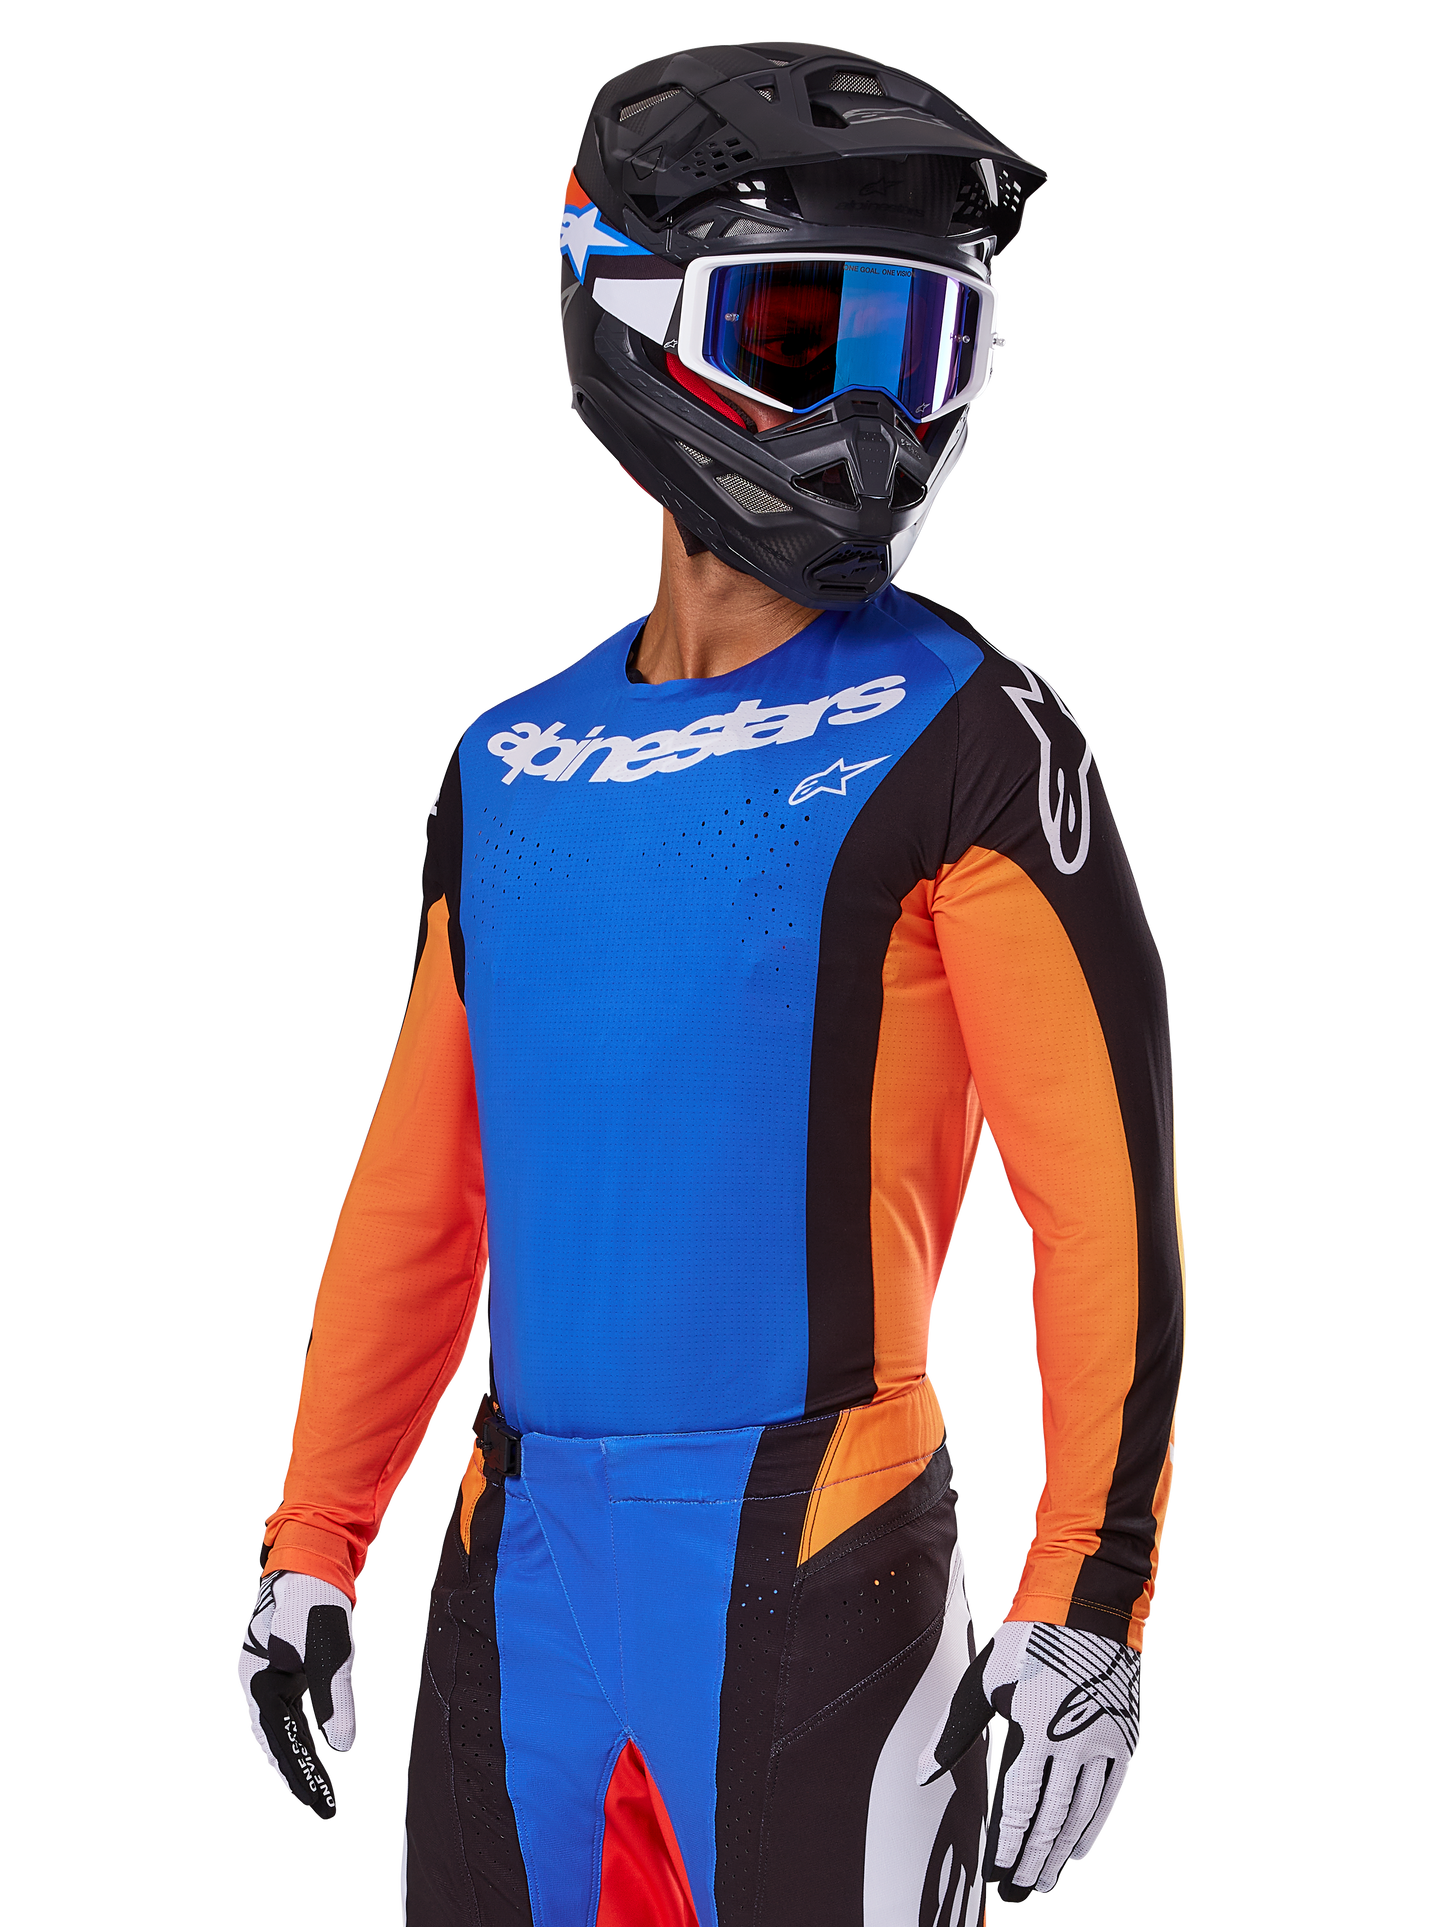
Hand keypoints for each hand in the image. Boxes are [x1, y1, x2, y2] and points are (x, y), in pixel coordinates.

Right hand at [236, 1569, 357, 1820]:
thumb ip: (336, 1699)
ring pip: (281, 1730)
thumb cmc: (315, 1600)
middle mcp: (257, 1684)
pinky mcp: (284, 1668)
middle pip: (275, 1743)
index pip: (279, 1743)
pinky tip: (315, 1749)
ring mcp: (268, 1676)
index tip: (320, 1804)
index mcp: (259, 1683)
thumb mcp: (332, 1651)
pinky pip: (289, 1713)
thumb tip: (343, 1746)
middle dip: (297, 1777)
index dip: (299, 1777)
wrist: (311, 1559)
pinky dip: (301, 1735)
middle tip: (320, 1808)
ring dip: (298, 1760)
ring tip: (315, 1792)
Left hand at [917, 1619, 1141, 1902]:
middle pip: (1051, 1819)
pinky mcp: (1125, 1739)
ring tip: (1047, 1880)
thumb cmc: (1027, 1641)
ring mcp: (1104, 1742)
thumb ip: (954, 1733)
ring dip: (1063, 1853)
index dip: (1008, 1846)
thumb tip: (923, 1773)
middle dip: (1034, 1861)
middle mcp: (1072, 1741)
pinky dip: (1095, 1827)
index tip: (998, 1876)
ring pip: (1082, 1814)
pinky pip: (1110, 1797)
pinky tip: (1080, 1851)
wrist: (1087, 1606)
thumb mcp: (983, 1681)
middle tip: (1022, 1892)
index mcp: (1033, 1727)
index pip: (1018, 1806)